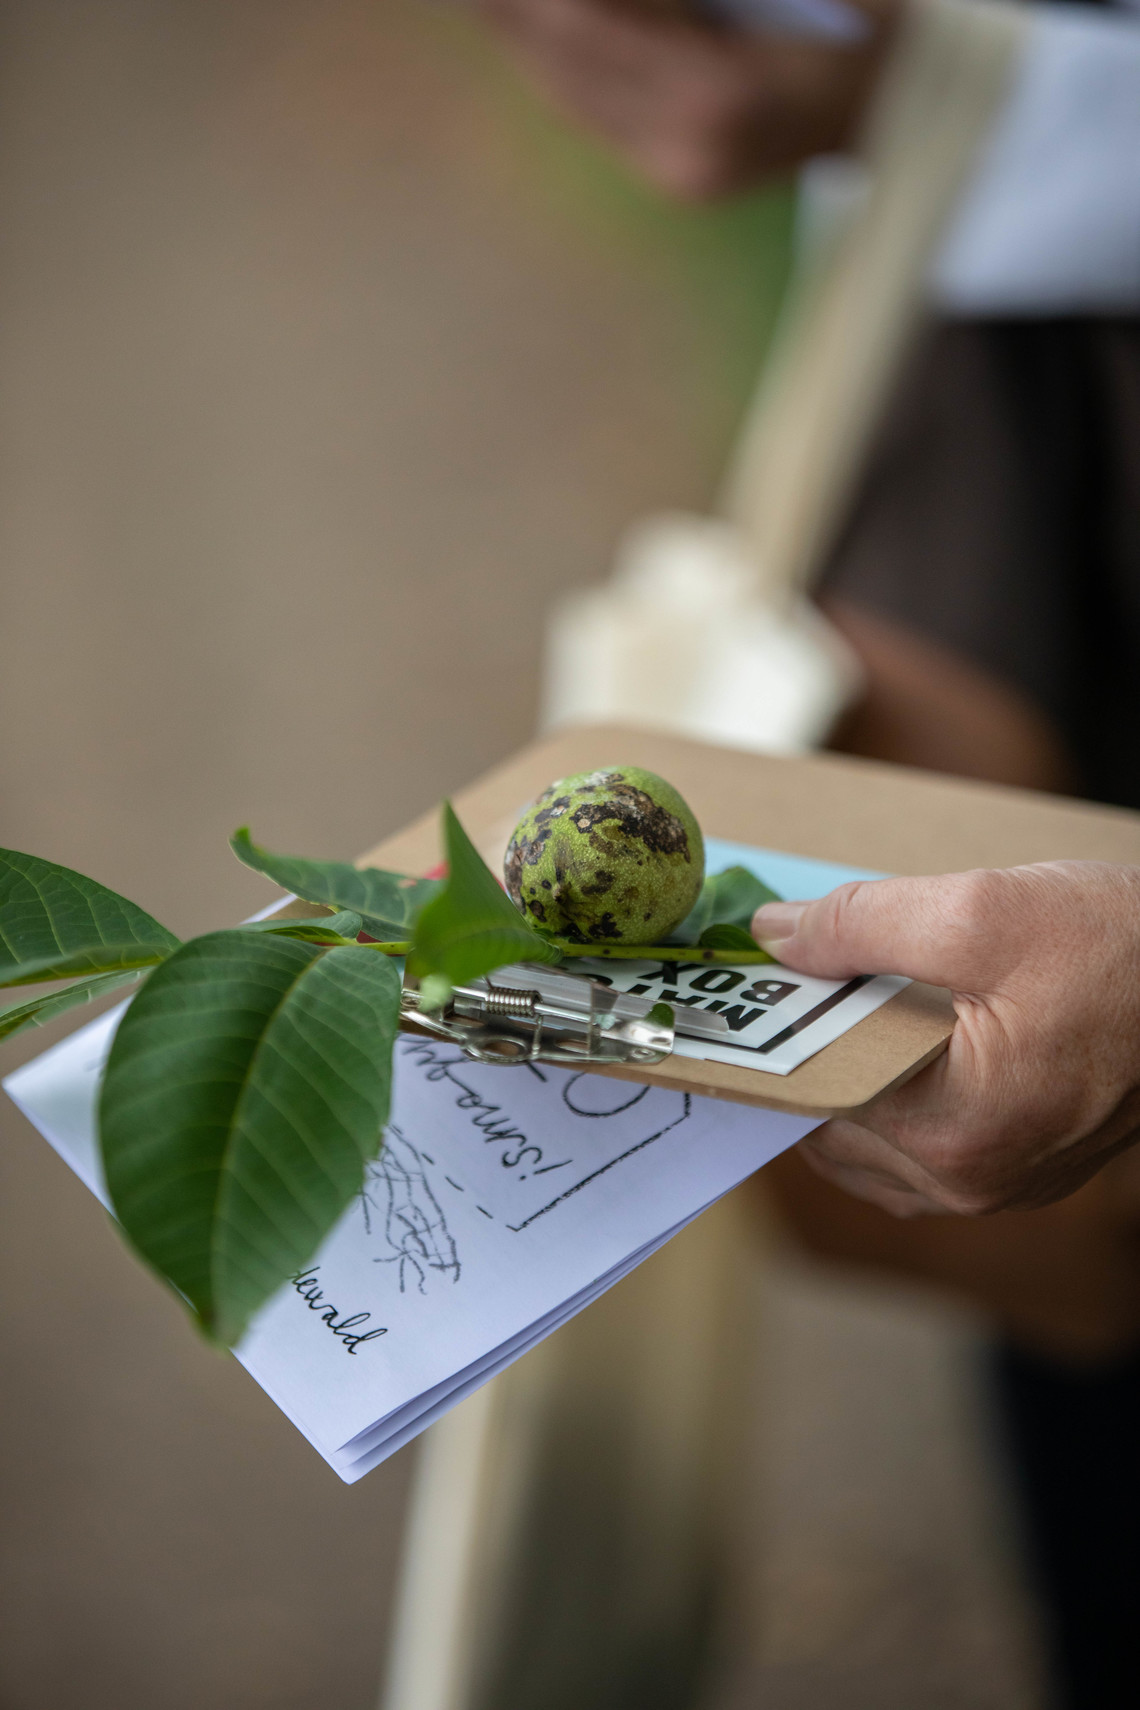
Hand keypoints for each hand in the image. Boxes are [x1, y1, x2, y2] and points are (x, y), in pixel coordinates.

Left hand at [477, 0, 897, 198]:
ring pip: (561, 87)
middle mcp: (688, 148)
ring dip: (514, 29)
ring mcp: (677, 175)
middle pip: (563, 50)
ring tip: (474, 1)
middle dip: (512, 4)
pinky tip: (518, 27)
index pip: (593, 14)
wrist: (909, 114)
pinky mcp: (672, 183)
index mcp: (722, 93)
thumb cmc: (865, 27)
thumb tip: (587, 0)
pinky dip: (548, 62)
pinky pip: (586, 115)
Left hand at [752, 862, 1139, 1215]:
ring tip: (842, 1003)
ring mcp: (998, 1186)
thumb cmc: (1121, 949)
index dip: (778, 1030)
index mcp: (953, 1133)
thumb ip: (859, 924)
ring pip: (869, 1146)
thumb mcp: (981, 909)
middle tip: (790, 983)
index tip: (752, 984)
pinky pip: (916, 1154)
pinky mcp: (1020, 1171)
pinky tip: (895, 1041)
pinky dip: (889, 1102)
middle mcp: (969, 1182)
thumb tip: (774, 937)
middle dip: (809, 1054)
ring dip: (845, 1080)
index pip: (814, 1093)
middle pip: (833, 1126)